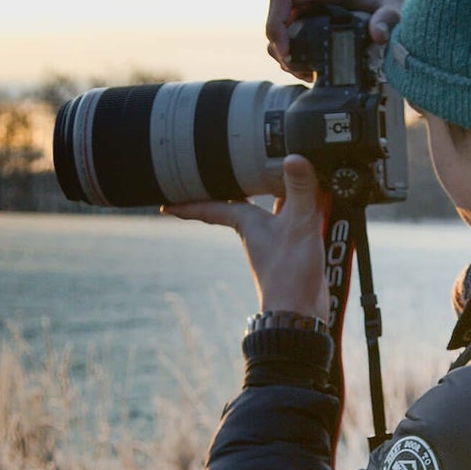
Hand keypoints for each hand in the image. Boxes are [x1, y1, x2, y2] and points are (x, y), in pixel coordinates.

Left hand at [160, 156, 328, 322]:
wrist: (301, 312)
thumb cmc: (290, 275)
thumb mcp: (298, 226)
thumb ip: (299, 191)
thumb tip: (294, 157)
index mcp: (247, 222)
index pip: (210, 207)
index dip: (188, 202)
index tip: (165, 202)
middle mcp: (257, 230)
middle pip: (235, 203)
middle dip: (225, 189)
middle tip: (211, 171)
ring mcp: (275, 239)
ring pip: (264, 207)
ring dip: (262, 190)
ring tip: (259, 168)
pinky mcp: (294, 246)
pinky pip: (290, 217)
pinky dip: (294, 202)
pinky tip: (305, 192)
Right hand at [266, 0, 412, 79]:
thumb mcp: (394, 4)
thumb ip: (388, 18)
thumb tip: (379, 36)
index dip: (275, 23)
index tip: (285, 50)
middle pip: (278, 19)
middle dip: (280, 48)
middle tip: (298, 71)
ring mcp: (310, 7)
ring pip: (282, 31)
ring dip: (287, 55)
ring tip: (306, 75)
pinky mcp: (314, 20)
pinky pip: (293, 36)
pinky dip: (296, 56)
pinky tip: (311, 72)